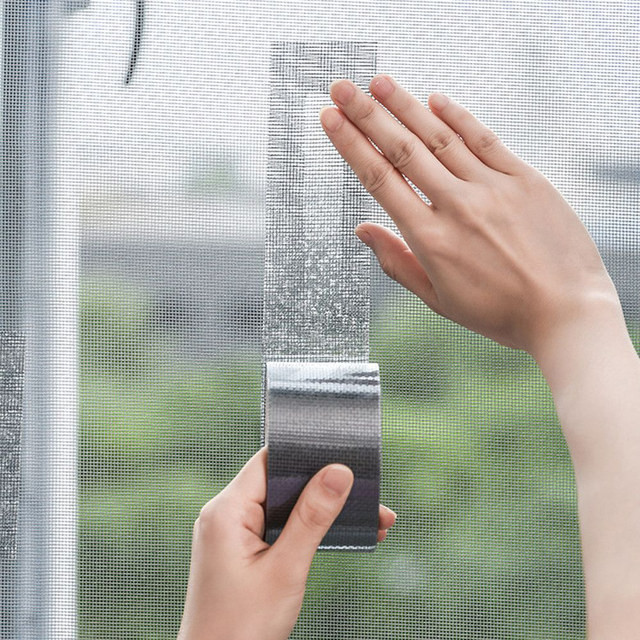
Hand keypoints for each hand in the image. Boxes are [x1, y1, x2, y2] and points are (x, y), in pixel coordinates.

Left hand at [177, 448, 395, 639]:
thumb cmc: (241, 628)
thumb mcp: (285, 568)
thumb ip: (311, 517)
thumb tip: (338, 471)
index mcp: (226, 510)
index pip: (270, 462)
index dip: (306, 456)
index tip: (344, 456)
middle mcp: (225, 515)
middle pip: (281, 483)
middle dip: (325, 488)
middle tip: (368, 495)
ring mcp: (232, 533)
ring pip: (284, 506)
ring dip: (321, 511)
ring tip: (368, 518)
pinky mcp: (242, 550)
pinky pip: (279, 527)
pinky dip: (307, 529)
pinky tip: (340, 534)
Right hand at [320, 76, 619, 358]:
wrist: (566, 313)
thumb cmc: (500, 313)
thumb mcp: (438, 300)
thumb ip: (397, 262)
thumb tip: (363, 231)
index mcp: (431, 239)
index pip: (380, 180)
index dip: (351, 145)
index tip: (331, 120)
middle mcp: (458, 207)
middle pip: (403, 150)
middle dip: (367, 115)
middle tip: (341, 88)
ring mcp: (492, 189)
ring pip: (440, 138)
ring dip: (406, 106)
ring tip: (379, 83)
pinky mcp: (525, 180)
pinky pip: (485, 140)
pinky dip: (458, 118)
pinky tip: (435, 100)